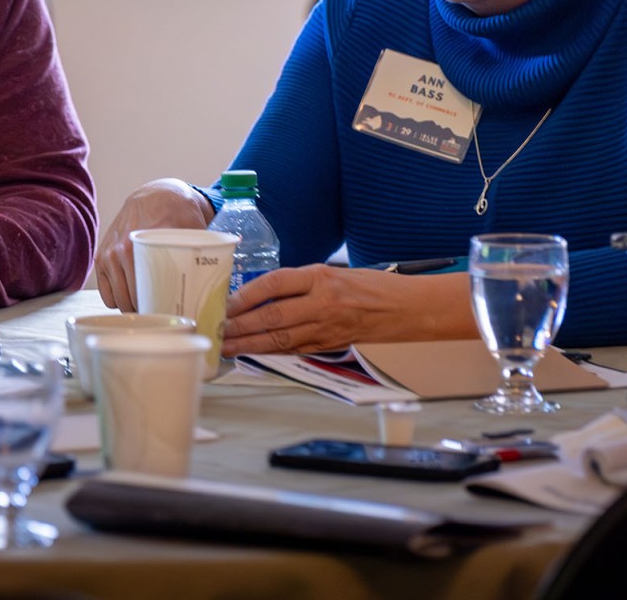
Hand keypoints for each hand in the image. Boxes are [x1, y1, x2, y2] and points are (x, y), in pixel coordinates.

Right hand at [93, 178, 214, 311]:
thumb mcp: (194, 229)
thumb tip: (225, 284)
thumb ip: (207, 254)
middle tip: (165, 318)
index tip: (172, 319)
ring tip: (150, 311)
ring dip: (131, 309)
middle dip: (147, 314)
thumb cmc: (178, 213)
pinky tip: (133, 301)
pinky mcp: (101, 258)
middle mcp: (119, 253)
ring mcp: (108, 256)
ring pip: (117, 300)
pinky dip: (117, 301)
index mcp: (138, 248)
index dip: (159, 312)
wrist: (156, 195)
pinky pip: (106, 292)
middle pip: (131, 301)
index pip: (145, 294)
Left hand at [221, 266, 474, 355]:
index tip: (227, 304)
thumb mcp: (334, 272)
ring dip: (251, 344)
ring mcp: (328, 326)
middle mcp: (323, 302)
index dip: (246, 296)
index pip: (274, 284)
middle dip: (241, 325)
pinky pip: (297, 349)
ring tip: (228, 346)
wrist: (407, 308)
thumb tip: (262, 293)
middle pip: (272, 315)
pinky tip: (255, 354)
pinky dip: (274, 352)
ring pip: (281, 338)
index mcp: (321, 277)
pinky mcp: (332, 344)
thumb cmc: (371, 285)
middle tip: (219, 330)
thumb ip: (301, 283)